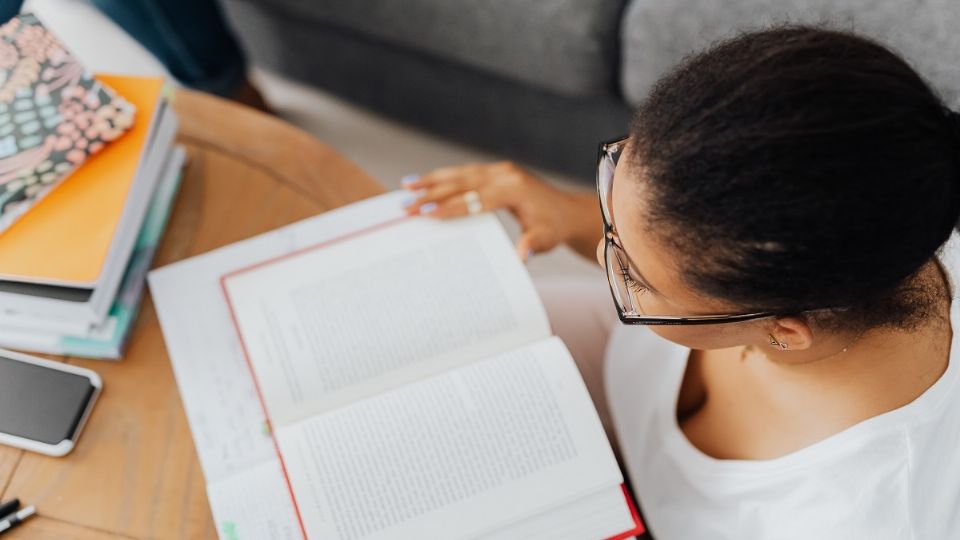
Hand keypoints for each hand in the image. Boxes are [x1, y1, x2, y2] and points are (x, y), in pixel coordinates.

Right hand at [401, 162, 598, 260]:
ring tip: (406, 186)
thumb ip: (532, 245)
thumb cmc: (554, 228)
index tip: (426, 212)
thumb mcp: (546, 239)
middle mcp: (505, 175)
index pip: (475, 198)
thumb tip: (522, 257)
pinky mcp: (497, 171)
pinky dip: (445, 177)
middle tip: (406, 203)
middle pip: (462, 183)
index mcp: (514, 189)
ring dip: (432, 180)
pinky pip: (467, 173)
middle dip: (432, 193)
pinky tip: (426, 181)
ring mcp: (500, 170)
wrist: (568, 212)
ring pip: (461, 173)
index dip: (450, 206)